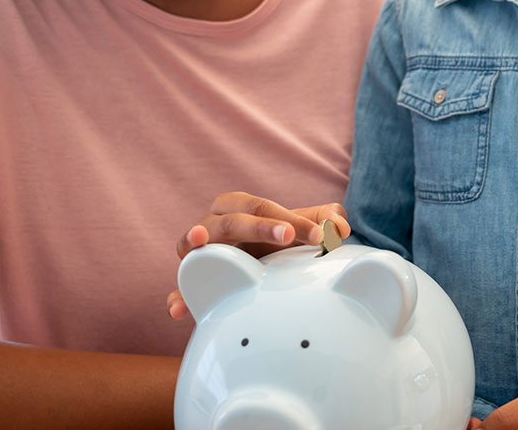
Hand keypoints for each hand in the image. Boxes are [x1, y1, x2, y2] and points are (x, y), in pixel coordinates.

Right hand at [165, 193, 348, 319]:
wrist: (251, 267)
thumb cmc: (274, 243)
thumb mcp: (297, 231)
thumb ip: (322, 223)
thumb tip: (340, 225)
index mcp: (238, 207)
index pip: (262, 207)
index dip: (290, 218)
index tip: (319, 235)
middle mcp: (213, 223)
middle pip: (231, 221)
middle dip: (259, 226)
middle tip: (287, 236)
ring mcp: (198, 252)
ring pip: (194, 245)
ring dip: (196, 242)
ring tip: (199, 239)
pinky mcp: (192, 281)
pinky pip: (183, 288)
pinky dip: (178, 297)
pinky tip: (177, 310)